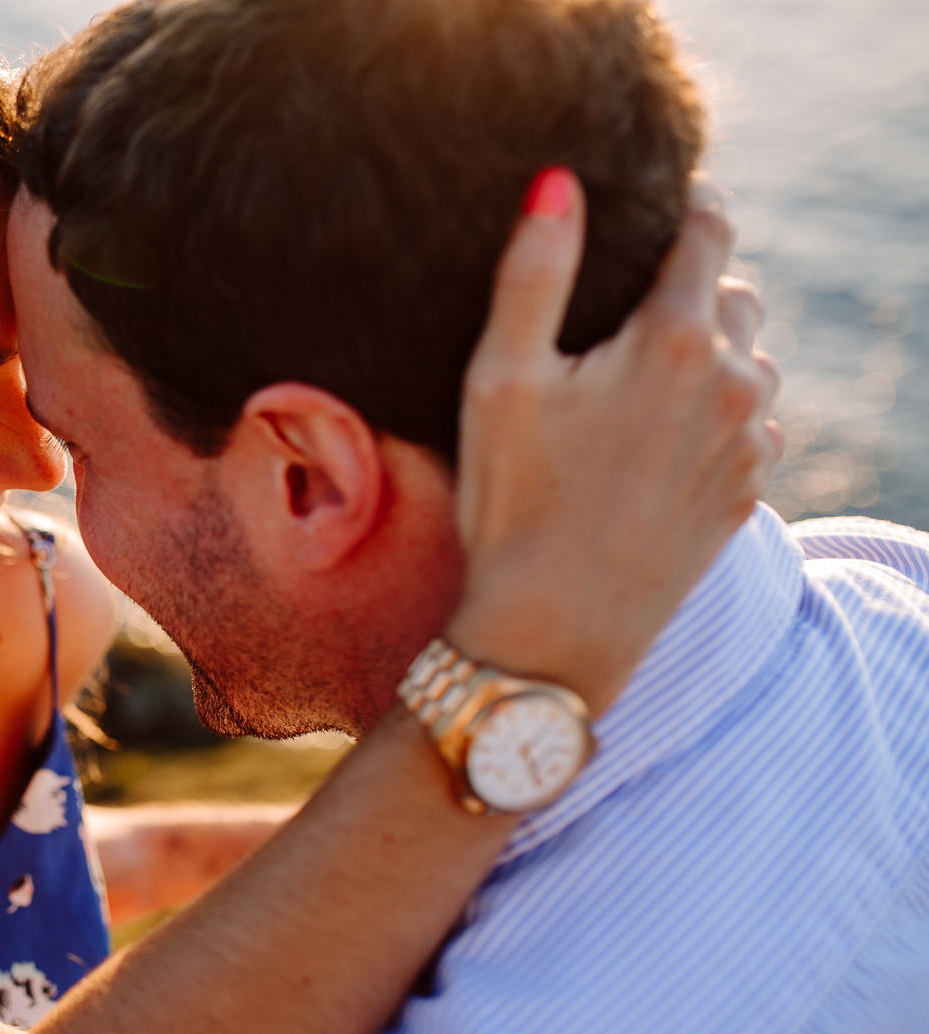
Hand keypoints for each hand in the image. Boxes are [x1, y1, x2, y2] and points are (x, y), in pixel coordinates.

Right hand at [448, 169, 781, 712]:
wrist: (555, 631)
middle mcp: (734, 382)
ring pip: (753, 357)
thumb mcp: (500, 380)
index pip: (708, 231)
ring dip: (711, 351)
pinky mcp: (749, 490)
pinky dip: (718, 412)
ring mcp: (751, 440)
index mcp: (674, 340)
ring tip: (639, 380)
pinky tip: (655, 440)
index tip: (661, 204)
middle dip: (692, 285)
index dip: (686, 206)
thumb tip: (558, 181)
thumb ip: (534, 273)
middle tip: (626, 310)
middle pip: (736, 291)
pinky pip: (753, 422)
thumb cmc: (513, 504)